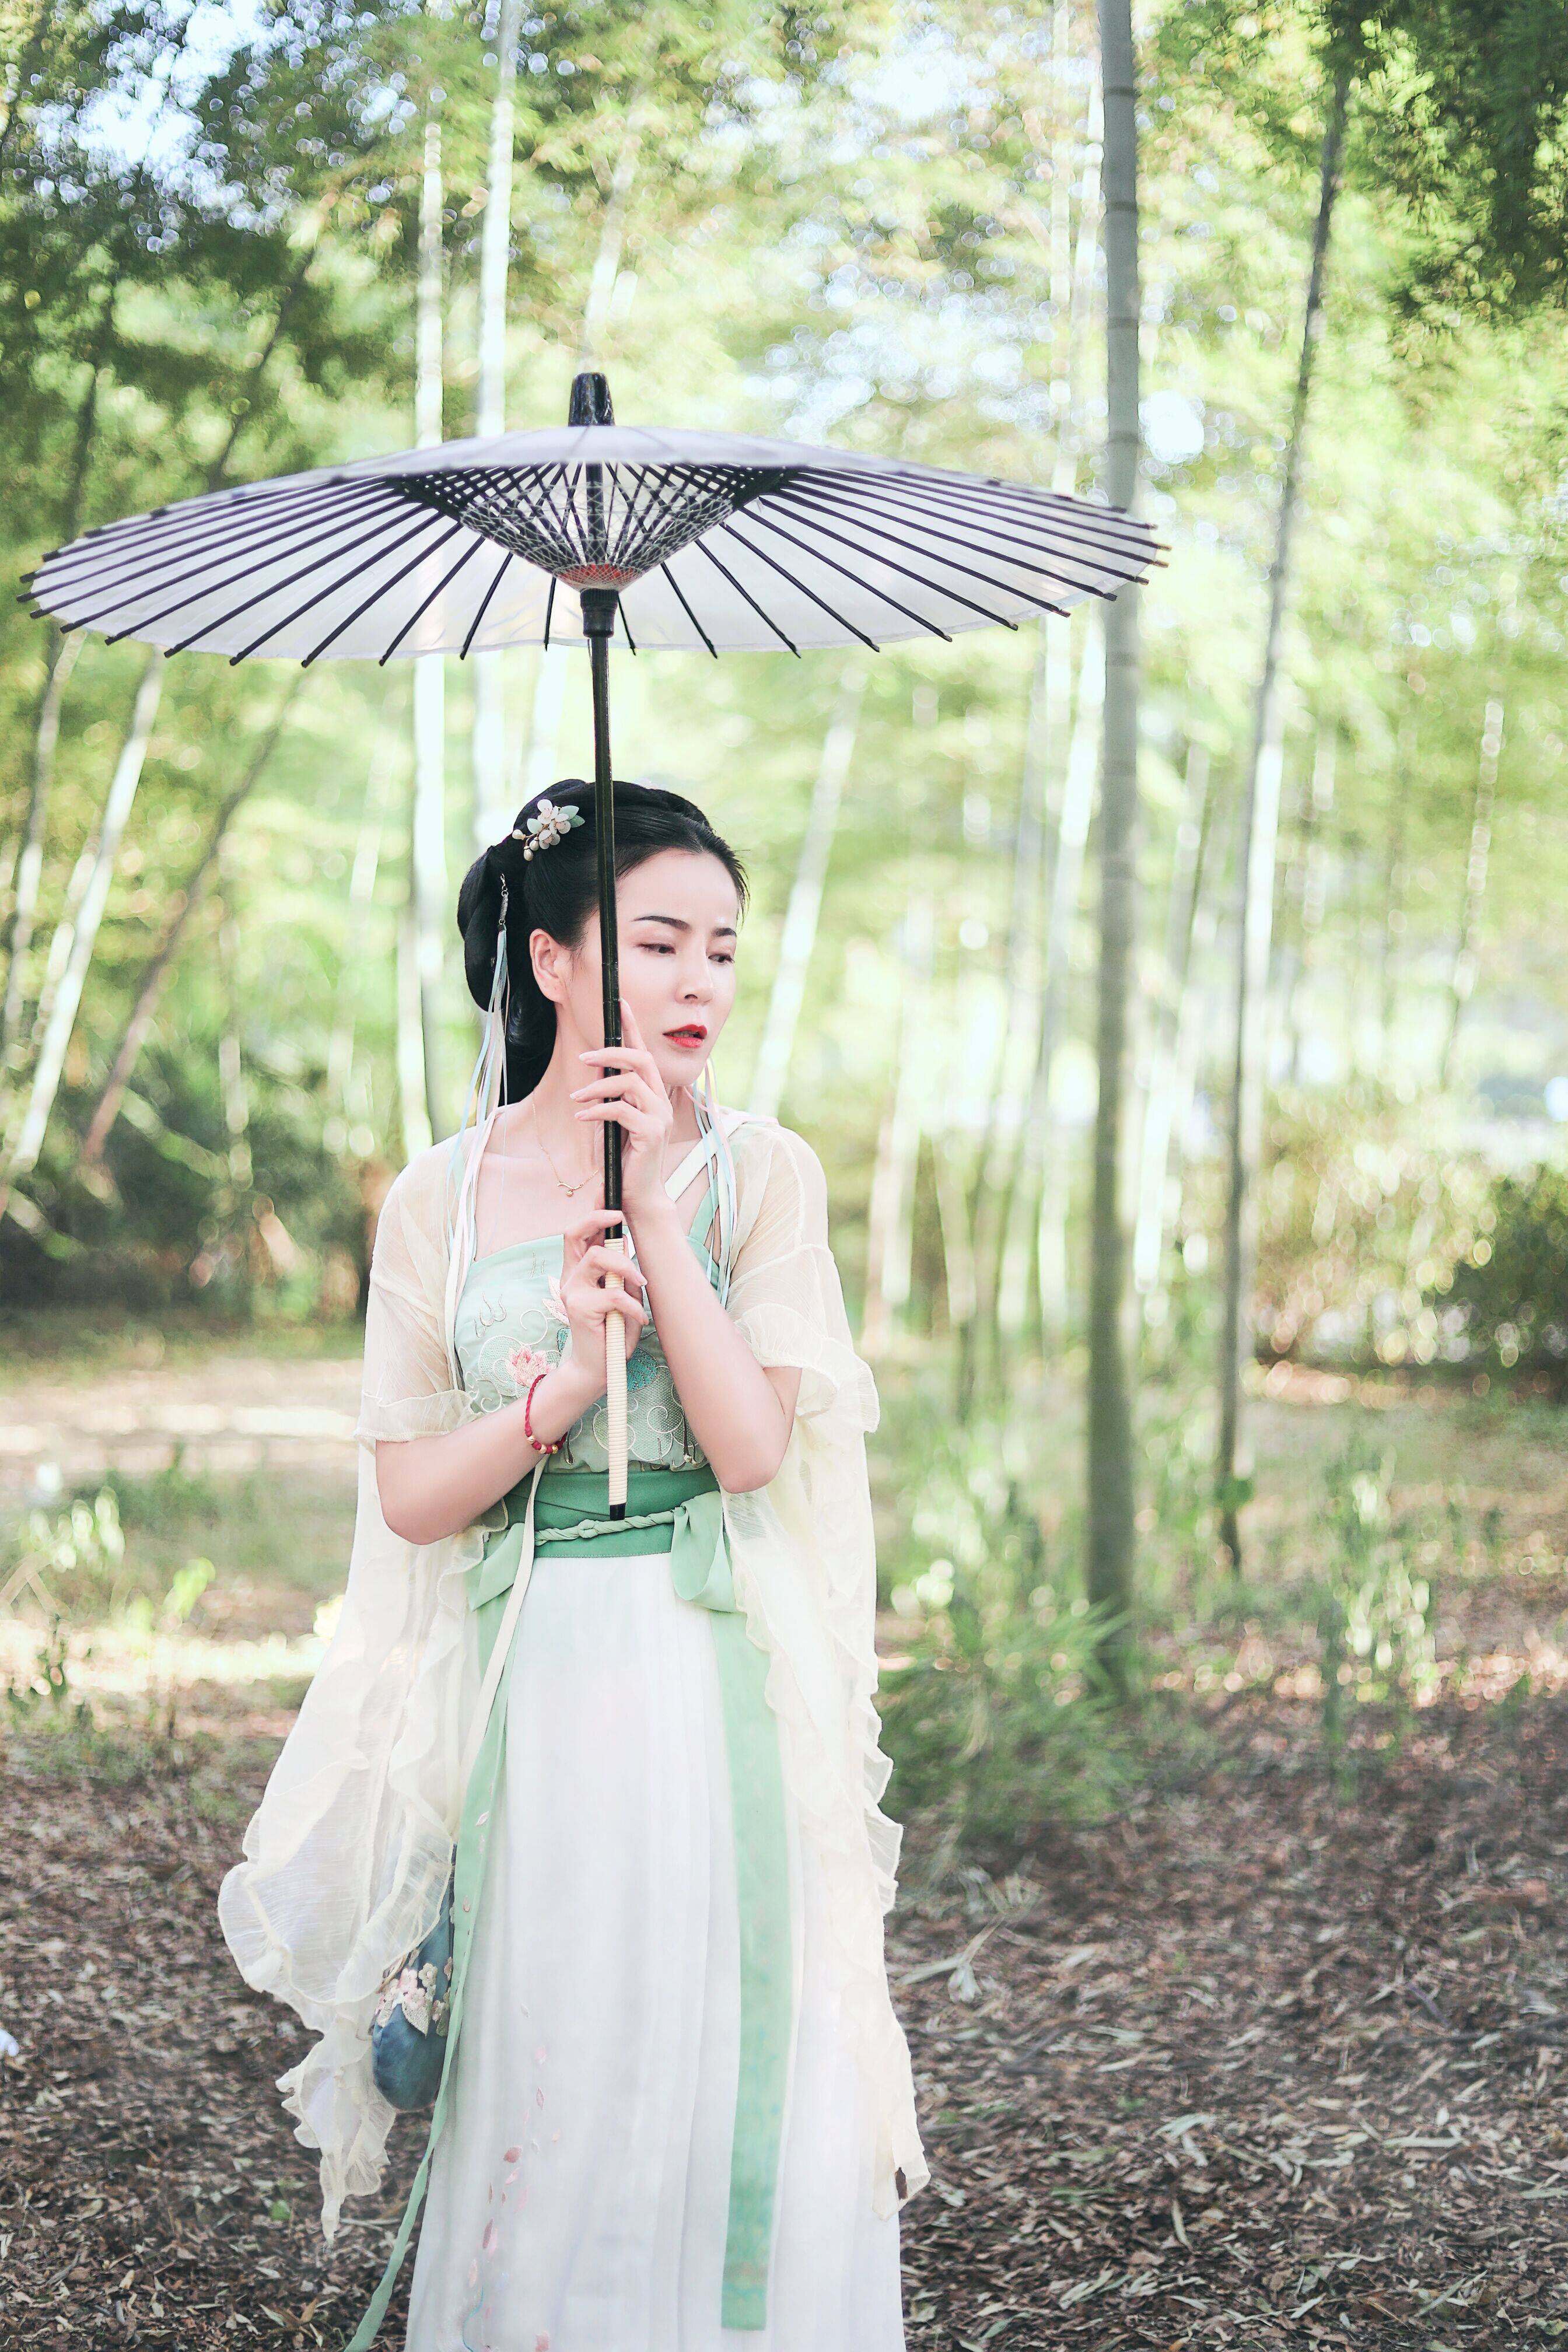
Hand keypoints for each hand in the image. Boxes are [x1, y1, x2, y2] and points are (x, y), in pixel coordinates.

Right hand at [555, 1192, 649, 1402]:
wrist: (597, 1369)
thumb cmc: (611, 1332)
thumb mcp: (623, 1296)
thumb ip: (622, 1273)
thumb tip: (627, 1242)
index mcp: (578, 1271)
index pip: (577, 1234)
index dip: (593, 1214)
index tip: (615, 1206)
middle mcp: (570, 1278)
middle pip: (574, 1234)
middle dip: (600, 1221)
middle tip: (624, 1224)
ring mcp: (572, 1293)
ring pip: (597, 1259)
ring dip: (625, 1266)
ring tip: (640, 1283)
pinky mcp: (579, 1310)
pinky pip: (612, 1295)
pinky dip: (632, 1305)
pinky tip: (638, 1318)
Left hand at [569, 997, 676, 1229]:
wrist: (637, 1194)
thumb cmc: (623, 1158)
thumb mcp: (611, 1120)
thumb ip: (608, 1094)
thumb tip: (595, 1069)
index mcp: (652, 1094)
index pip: (644, 1052)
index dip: (633, 1027)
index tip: (620, 1004)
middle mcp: (660, 1101)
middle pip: (641, 1059)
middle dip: (611, 1052)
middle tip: (584, 1056)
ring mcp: (659, 1116)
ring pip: (630, 1082)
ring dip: (598, 1086)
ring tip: (577, 1096)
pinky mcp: (651, 1133)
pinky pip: (622, 1111)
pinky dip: (598, 1110)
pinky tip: (583, 1117)